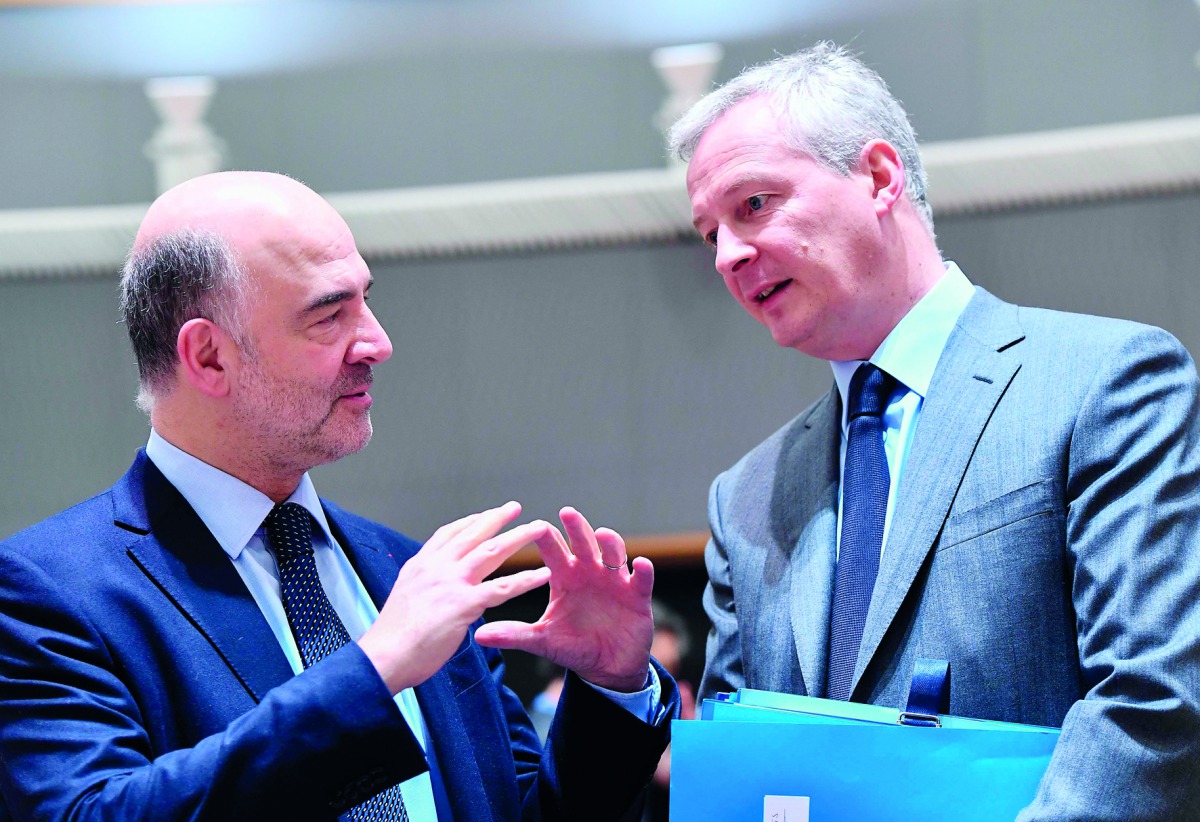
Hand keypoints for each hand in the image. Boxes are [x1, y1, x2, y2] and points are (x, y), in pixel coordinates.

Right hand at [358, 501, 551, 694]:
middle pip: (473, 534)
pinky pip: (502, 588)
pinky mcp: (464, 604)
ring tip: (539, 528)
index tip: (485, 515)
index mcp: (420, 565)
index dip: (470, 522)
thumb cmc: (392, 639)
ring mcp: (450, 583)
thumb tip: (433, 588)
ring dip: (519, 537)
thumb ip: (422, 586)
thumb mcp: (403, 598)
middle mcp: (435, 567)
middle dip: (497, 518)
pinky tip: (543, 574)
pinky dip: (525, 579)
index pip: (448, 534)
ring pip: (492, 551)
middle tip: (515, 507)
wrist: (383, 658)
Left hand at [475, 507, 654, 692]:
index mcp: (565, 577)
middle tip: (567, 513)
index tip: (534, 527)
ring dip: (610, 543)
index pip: (553, 551)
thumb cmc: (573, 646)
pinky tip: (640, 564)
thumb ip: (514, 634)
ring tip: (603, 534)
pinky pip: (642, 580)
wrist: (607, 666)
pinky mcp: (637, 595)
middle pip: (583, 544)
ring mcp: (615, 581)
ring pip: (614, 554)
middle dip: (576, 528)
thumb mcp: (542, 640)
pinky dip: (643, 571)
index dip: (544, 539)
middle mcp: (590, 572)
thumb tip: (477, 635)